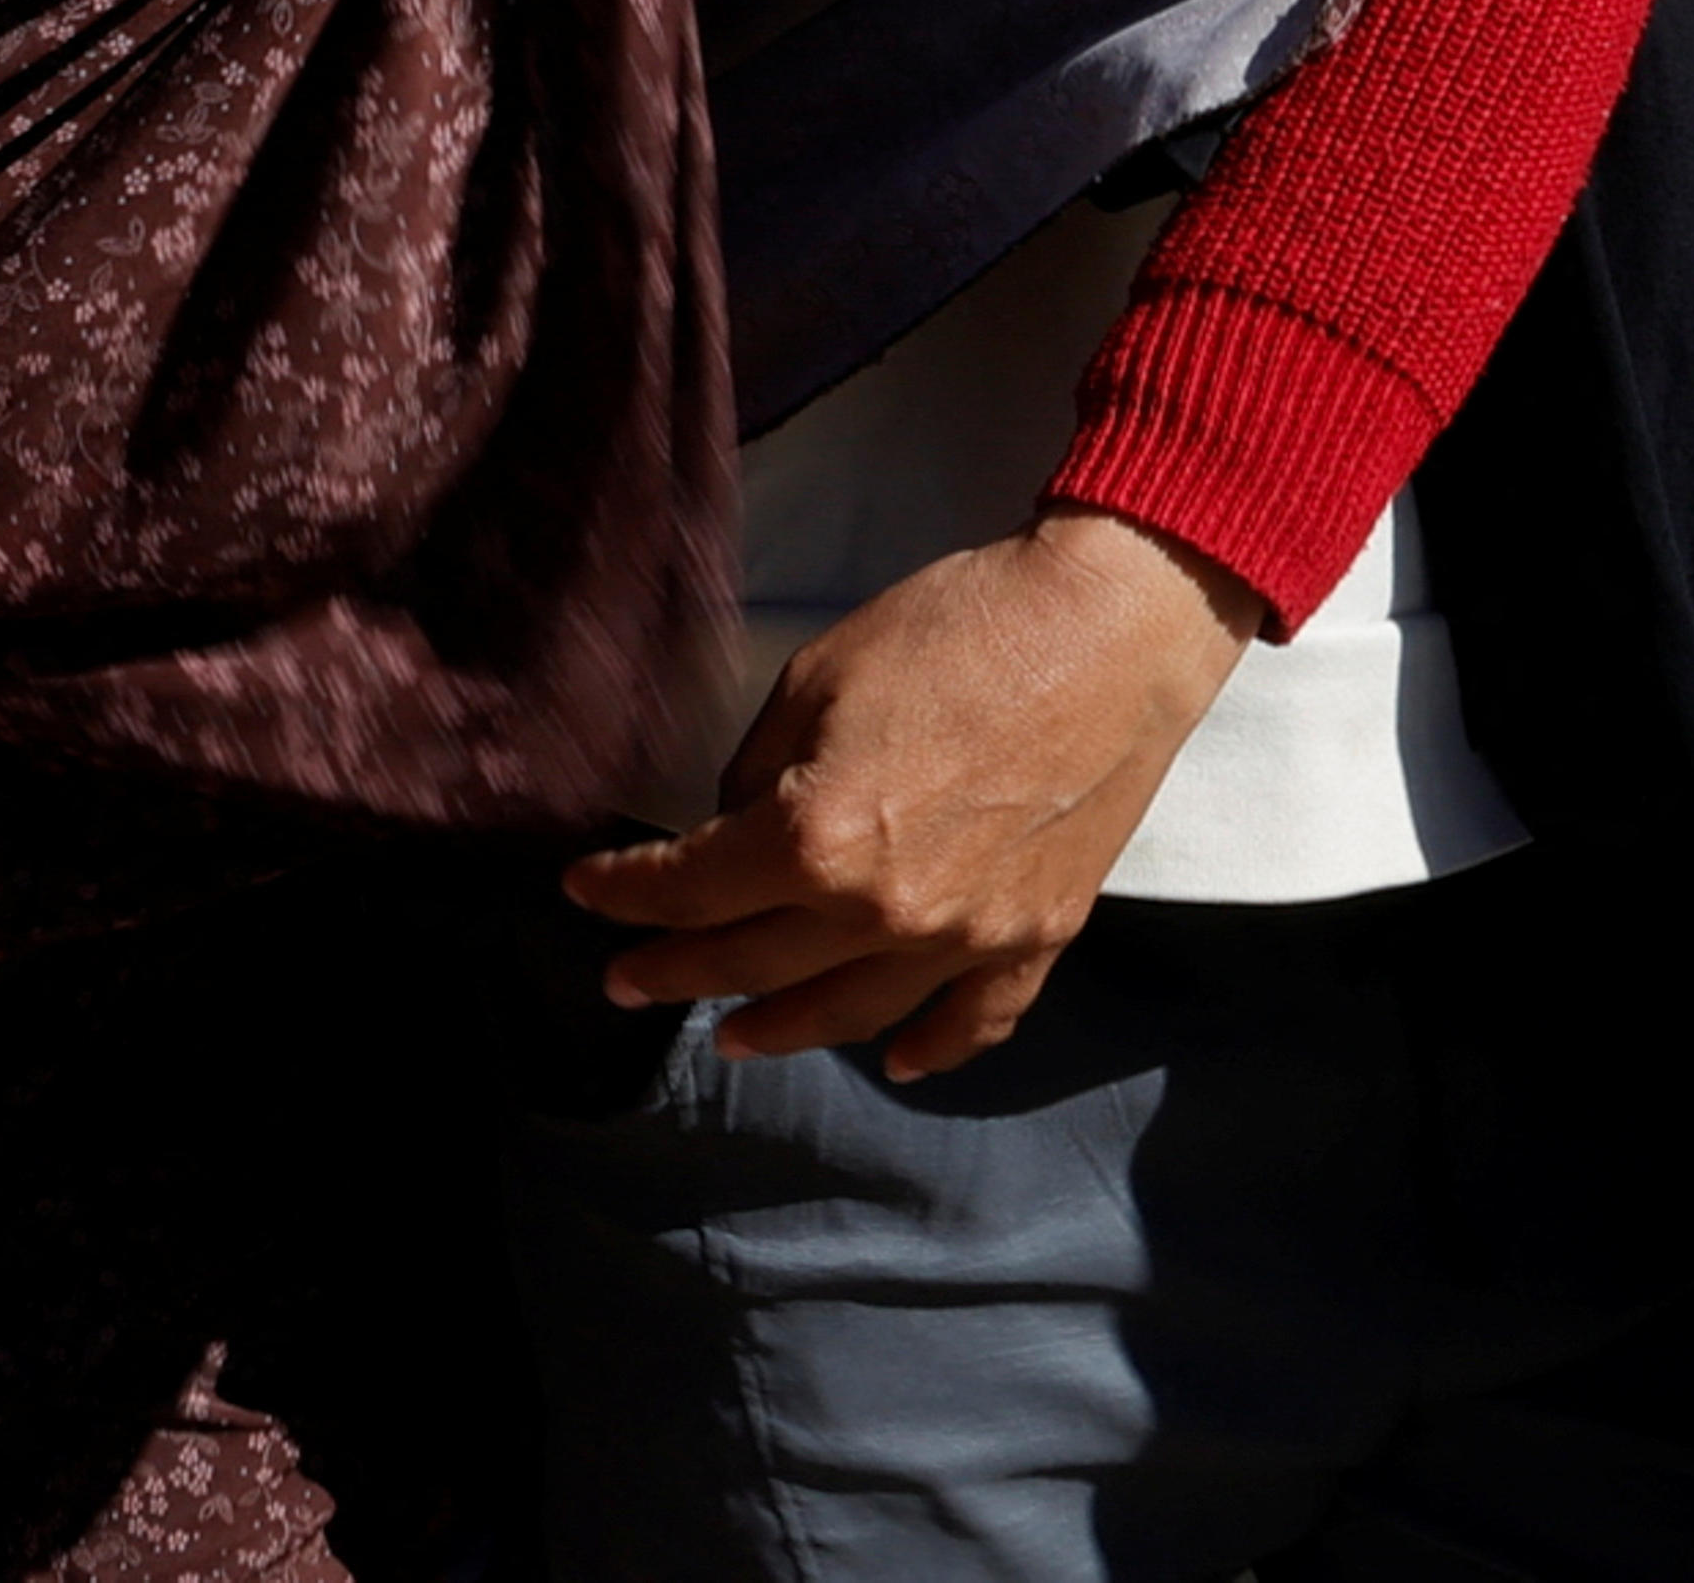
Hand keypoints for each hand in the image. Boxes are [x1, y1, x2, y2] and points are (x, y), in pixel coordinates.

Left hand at [569, 506, 1261, 1081]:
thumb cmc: (957, 629)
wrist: (1111, 628)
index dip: (625, 892)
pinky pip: (974, 1021)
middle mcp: (886, 911)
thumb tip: (735, 824)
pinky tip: (891, 1064)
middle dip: (674, 971)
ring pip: (851, 1014)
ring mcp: (969, 938)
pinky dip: (930, 1052)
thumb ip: (760, 770)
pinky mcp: (1039, 937)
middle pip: (752, 963)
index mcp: (817, 838)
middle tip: (625, 981)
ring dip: (779, 1029)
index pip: (691, 889)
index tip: (582, 891)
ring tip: (729, 1034)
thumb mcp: (816, 677)